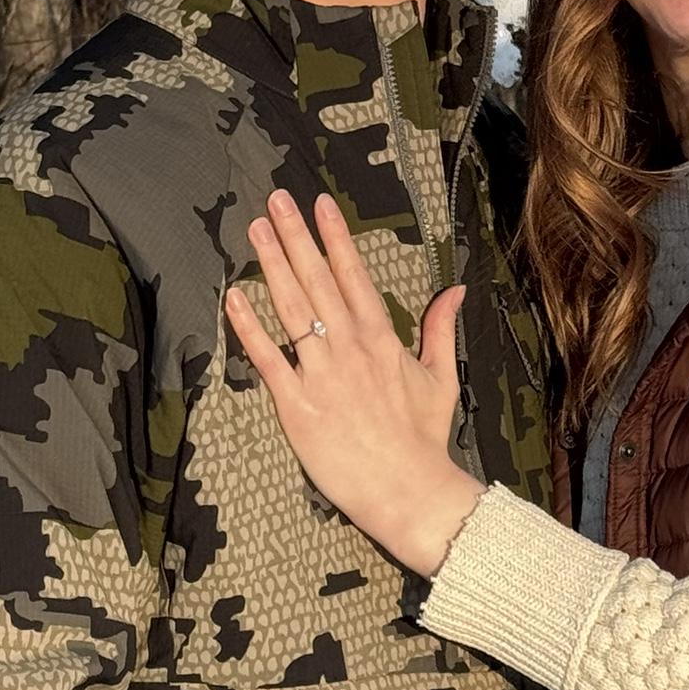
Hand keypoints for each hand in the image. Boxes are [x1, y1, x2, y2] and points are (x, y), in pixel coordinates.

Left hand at [224, 189, 483, 576]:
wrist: (408, 489)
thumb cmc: (423, 438)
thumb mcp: (441, 377)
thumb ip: (441, 329)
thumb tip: (454, 290)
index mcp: (383, 339)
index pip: (354, 276)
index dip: (335, 237)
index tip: (320, 204)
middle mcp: (351, 349)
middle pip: (318, 281)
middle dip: (296, 237)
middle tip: (275, 200)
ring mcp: (322, 376)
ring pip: (292, 310)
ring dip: (272, 266)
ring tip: (256, 229)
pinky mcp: (297, 406)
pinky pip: (269, 359)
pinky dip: (250, 327)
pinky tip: (234, 296)